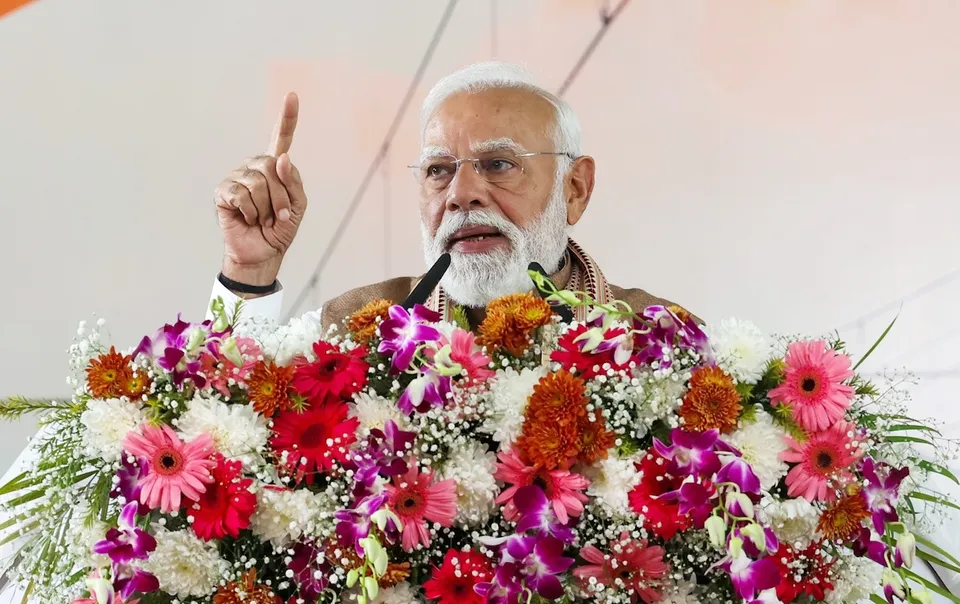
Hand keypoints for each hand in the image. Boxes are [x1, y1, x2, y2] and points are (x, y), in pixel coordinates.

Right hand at [215, 92, 306, 287]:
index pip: (281, 138)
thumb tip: (281, 158)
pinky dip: (250, 212)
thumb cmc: (280, 229)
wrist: (262, 253)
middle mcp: (255, 167)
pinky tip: (248, 219)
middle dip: (281, 196)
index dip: (287, 117)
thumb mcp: (297, 206)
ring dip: (267, 207)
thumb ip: (293, 181)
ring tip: (263, 219)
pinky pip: (241, 195)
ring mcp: (237, 177)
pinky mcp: (223, 191)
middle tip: (279, 215)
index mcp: (275, 167)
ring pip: (258, 182)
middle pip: (272, 165)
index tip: (292, 95)